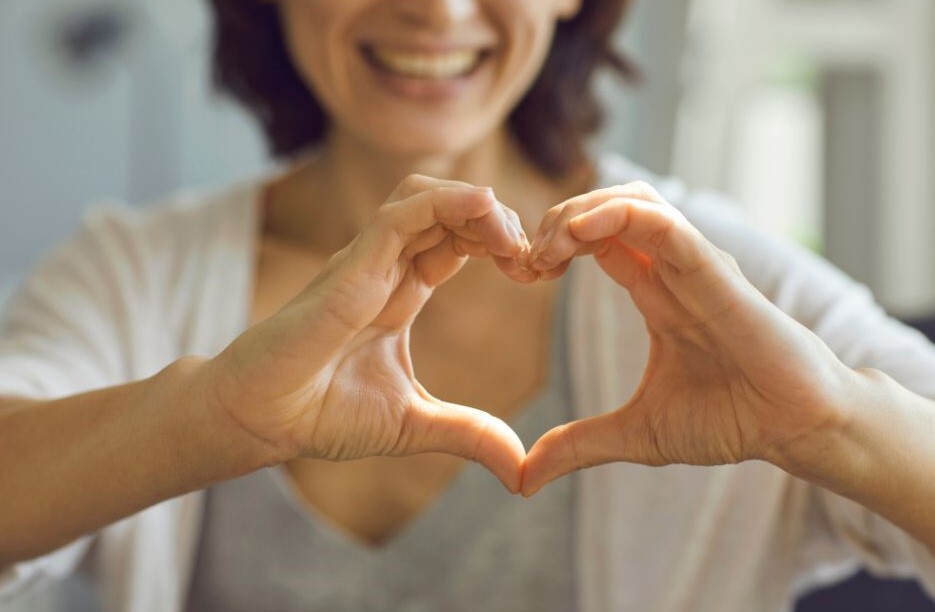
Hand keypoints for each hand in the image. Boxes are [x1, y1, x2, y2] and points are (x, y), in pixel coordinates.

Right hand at [205, 175, 530, 490]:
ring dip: (477, 205)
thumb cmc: (320, 414)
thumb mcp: (414, 424)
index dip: (500, 244)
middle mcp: (386, 268)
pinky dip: (447, 202)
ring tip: (512, 239)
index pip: (458, 241)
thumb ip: (469, 434)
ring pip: (426, 197)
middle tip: (533, 257)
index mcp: (402, 292)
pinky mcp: (351, 266)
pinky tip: (484, 210)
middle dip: (498, 221)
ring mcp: (367, 262)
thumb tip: (521, 469)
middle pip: (450, 210)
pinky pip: (401, 214)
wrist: (261, 420)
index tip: (535, 273)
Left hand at [521, 182, 852, 494]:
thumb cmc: (731, 420)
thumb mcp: (636, 434)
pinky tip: (578, 233)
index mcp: (654, 293)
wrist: (794, 430)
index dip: (552, 246)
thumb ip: (578, 445)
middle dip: (555, 220)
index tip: (520, 273)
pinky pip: (664, 225)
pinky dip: (617, 216)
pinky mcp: (715, 273)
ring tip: (547, 247)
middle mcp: (671, 270)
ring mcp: (694, 265)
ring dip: (580, 211)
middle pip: (606, 209)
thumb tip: (523, 479)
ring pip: (633, 201)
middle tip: (524, 259)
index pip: (595, 240)